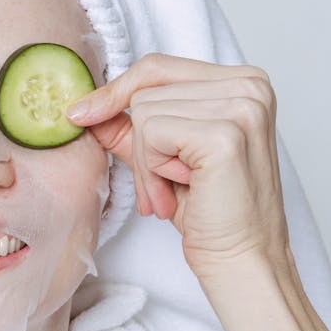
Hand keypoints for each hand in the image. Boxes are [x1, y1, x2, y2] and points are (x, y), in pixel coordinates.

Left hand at [66, 52, 290, 279]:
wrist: (242, 262)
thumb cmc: (212, 215)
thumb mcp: (164, 159)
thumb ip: (130, 127)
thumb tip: (85, 108)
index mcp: (244, 82)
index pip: (159, 67)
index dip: (117, 90)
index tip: (81, 113)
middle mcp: (250, 85)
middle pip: (146, 90)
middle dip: (139, 146)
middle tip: (158, 190)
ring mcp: (242, 106)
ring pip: (143, 112)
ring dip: (146, 165)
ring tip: (171, 194)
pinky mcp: (225, 133)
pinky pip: (151, 133)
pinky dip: (152, 171)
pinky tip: (179, 194)